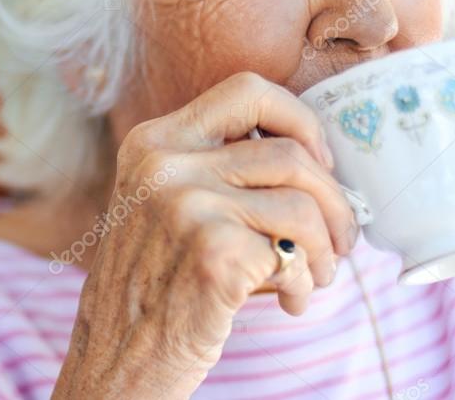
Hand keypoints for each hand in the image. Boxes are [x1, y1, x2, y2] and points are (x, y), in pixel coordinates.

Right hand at [52, 72, 358, 398]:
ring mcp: (186, 206)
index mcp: (155, 141)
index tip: (318, 162)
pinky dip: (305, 282)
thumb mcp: (166, 204)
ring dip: (324, 249)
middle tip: (340, 238)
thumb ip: (222, 169)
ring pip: (302, 207)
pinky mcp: (213, 254)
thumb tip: (319, 160)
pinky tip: (291, 301)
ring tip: (316, 275)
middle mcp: (165, 164)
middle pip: (291, 154)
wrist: (114, 363)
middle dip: (333, 200)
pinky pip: (293, 255)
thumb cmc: (156, 285)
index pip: (249, 91)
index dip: (300, 120)